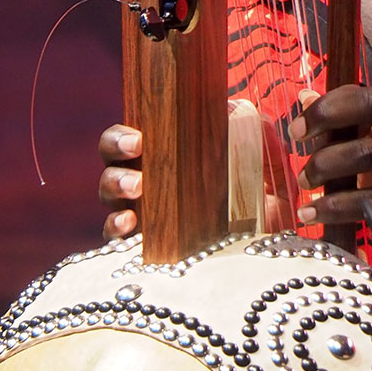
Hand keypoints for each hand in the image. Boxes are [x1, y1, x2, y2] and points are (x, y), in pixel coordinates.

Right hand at [97, 110, 301, 239]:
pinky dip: (115, 227)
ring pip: (107, 193)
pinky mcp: (137, 249)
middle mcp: (143, 186)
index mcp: (164, 160)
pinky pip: (113, 236)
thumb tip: (253, 111)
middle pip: (111, 160)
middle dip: (116, 150)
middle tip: (137, 149)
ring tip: (136, 187)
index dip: (123, 134)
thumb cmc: (254, 211)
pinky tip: (130, 224)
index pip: (129, 139)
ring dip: (116, 184)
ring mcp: (136, 216)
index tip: (140, 136)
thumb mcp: (264, 177)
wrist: (258, 259)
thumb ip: (263, 144)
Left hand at [289, 84, 371, 296]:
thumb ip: (346, 128)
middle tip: (297, 144)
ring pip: (365, 153)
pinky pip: (371, 199)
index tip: (297, 126)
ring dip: (325, 167)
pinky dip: (334, 206)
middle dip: (325, 120)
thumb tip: (305, 96)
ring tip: (304, 185)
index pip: (365, 94)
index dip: (327, 105)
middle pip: (369, 109)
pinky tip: (313, 214)